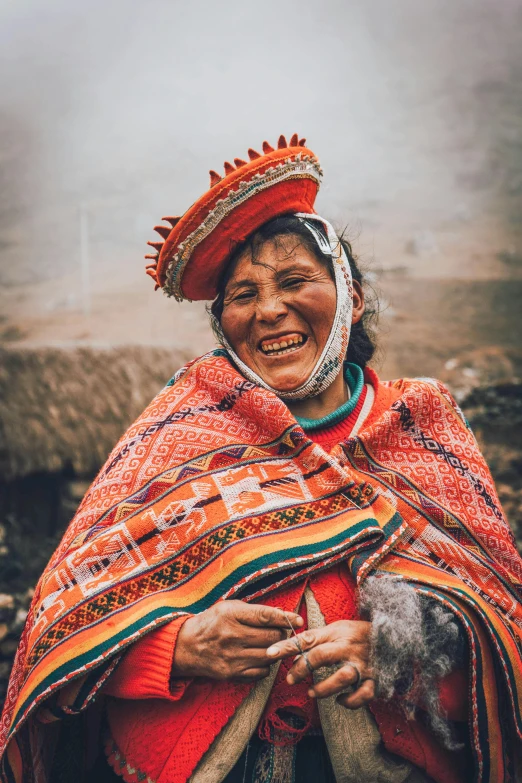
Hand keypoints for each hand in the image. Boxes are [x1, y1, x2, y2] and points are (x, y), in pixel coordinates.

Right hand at [172, 601, 302, 682]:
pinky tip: (261, 657)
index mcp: (231, 614)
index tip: (298, 619)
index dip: (285, 617)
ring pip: (270, 656)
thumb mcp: (229, 608)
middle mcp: (232, 636)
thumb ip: (254, 610)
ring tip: (273, 644)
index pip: (265, 616)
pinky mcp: (232, 674)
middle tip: (282, 632)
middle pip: (272, 637)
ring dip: (277, 650)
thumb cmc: (211, 623)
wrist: (186, 647)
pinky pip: (261, 672)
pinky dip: (266, 665)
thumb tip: (281, 612)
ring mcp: (232, 657)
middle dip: (283, 634)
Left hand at [265, 620, 374, 708]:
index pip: (308, 638)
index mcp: (337, 634)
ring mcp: (362, 664)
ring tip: (312, 693)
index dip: (287, 646)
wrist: (396, 636)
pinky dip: (350, 701)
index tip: (270, 653)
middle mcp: (348, 648)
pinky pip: (362, 695)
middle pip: (321, 655)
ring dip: (324, 688)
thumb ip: (317, 639)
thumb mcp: (338, 628)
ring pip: (342, 677)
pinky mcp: (374, 680)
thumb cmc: (360, 633)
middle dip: (302, 668)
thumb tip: (294, 653)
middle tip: (290, 679)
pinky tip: (340, 701)